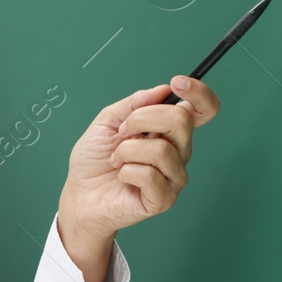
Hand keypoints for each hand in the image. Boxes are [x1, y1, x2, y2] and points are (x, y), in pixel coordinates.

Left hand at [58, 76, 220, 243]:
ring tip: (116, 160)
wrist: (79, 194)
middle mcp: (178, 152)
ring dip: (127, 151)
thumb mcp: (108, 120)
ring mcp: (174, 176)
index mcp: (169, 131)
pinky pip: (150, 176)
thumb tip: (164, 89)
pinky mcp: (164, 199)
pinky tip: (122, 177)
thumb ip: (135, 103)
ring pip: (162, 149)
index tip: (178, 82)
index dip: (199, 93)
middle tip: (122, 132)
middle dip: (142, 118)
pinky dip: (127, 172)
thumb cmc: (94, 159)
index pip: (202, 110)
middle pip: (181, 120)